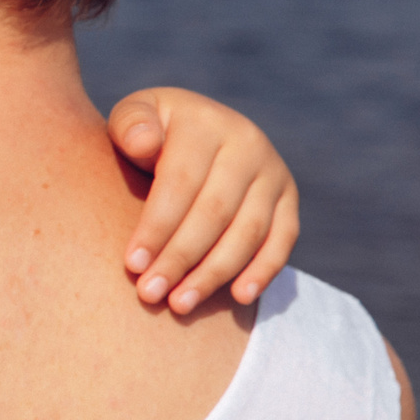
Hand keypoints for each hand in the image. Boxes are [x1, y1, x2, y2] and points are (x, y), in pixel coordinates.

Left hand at [110, 88, 300, 314]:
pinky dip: (264, 270)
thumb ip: (130, 125)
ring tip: (180, 304)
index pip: (180, 183)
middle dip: (180, 258)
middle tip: (150, 294)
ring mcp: (273, 171)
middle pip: (214, 212)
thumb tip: (145, 143)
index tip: (132, 265)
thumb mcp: (132, 115)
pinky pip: (282, 239)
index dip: (156, 227)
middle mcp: (247, 143)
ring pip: (248, 231)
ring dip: (214, 273)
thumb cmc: (149, 132)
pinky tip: (239, 298)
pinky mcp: (289, 197)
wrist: (195, 128)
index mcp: (205, 123)